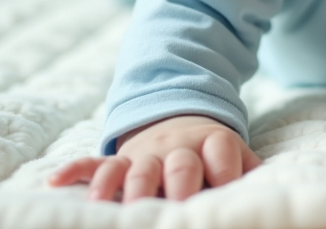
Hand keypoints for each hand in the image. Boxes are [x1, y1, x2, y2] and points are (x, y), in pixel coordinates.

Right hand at [47, 115, 259, 201]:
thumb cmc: (213, 152)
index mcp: (214, 143)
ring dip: (128, 186)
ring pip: (135, 168)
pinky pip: (94, 163)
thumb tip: (270, 197)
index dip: (224, 174)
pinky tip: (56, 182)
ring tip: (119, 208)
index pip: (222, 154)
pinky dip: (75, 171)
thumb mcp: (236, 154)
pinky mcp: (118, 159)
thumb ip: (251, 172)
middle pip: (178, 164)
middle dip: (176, 185)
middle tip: (174, 209)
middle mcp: (178, 147)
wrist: (179, 117)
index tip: (221, 197)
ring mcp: (144, 153)